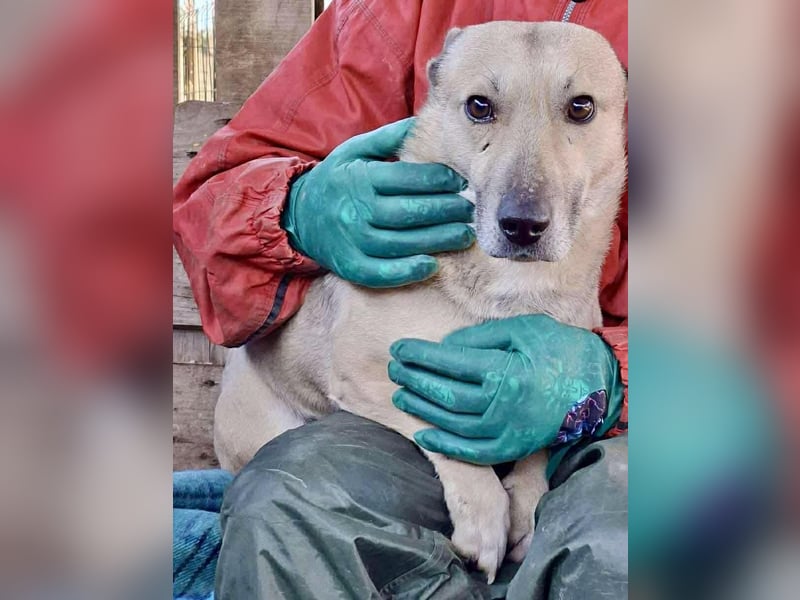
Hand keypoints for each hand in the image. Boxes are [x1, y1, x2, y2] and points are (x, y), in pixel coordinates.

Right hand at [282, 118, 474, 286]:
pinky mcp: (349, 265)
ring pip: (402, 243)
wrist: (296, 215)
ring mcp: (351, 240)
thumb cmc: (336, 180)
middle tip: (471, 210)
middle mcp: (355, 210)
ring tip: (465, 235)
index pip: (407, 179)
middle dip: (446, 210)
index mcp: (360, 178)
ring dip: (438, 240)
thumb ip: (388, 138)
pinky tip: (431, 265)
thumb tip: (422, 121)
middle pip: (410, 212)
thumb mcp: (354, 151)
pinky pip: (381, 272)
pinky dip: (407, 271)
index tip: (461, 181)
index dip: (438, 179)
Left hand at [388, 314, 623, 463]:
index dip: (420, 356)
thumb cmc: (560, 350)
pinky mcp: (513, 447)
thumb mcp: (524, 331)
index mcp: (506, 372)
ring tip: (401, 395)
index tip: (399, 349)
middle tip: (393, 369)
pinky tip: (423, 434)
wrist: (599, 387)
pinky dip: (445, 445)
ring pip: (453, 424)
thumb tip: (445, 347)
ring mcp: (508, 431)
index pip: (450, 364)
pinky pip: (472, 452)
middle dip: (414, 380)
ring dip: (422, 410)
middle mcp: (503, 406)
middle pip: (446, 395)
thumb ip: (482, 338)